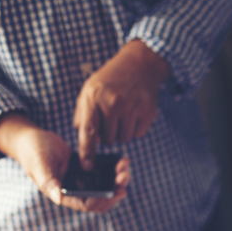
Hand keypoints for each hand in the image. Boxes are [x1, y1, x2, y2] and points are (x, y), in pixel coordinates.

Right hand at [0, 114, 129, 212]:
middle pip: (101, 198)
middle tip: (125, 176)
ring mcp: (82, 180)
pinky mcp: (87, 169)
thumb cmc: (32, 153)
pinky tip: (122, 160)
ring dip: (118, 180)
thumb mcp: (39, 166)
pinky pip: (105, 173)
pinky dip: (114, 168)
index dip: (103, 200)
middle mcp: (75, 190)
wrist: (32, 139)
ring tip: (125, 167)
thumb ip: (48, 181)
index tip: (116, 190)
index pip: (87, 204)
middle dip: (115, 190)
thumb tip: (59, 198)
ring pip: (106, 186)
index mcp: (64, 194)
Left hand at [74, 40, 169, 170]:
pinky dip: (135, 129)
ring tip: (122, 115)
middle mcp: (113, 103)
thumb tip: (85, 140)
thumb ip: (83, 114)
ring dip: (121, 133)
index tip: (87, 166)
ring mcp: (133, 107)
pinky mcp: (148, 111)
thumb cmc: (110, 80)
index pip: (88, 131)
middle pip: (108, 140)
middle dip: (107, 135)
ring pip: (124, 139)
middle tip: (110, 120)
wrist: (139, 64)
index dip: (87, 151)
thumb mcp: (89, 90)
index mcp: (94, 98)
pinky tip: (134, 114)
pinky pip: (139, 134)